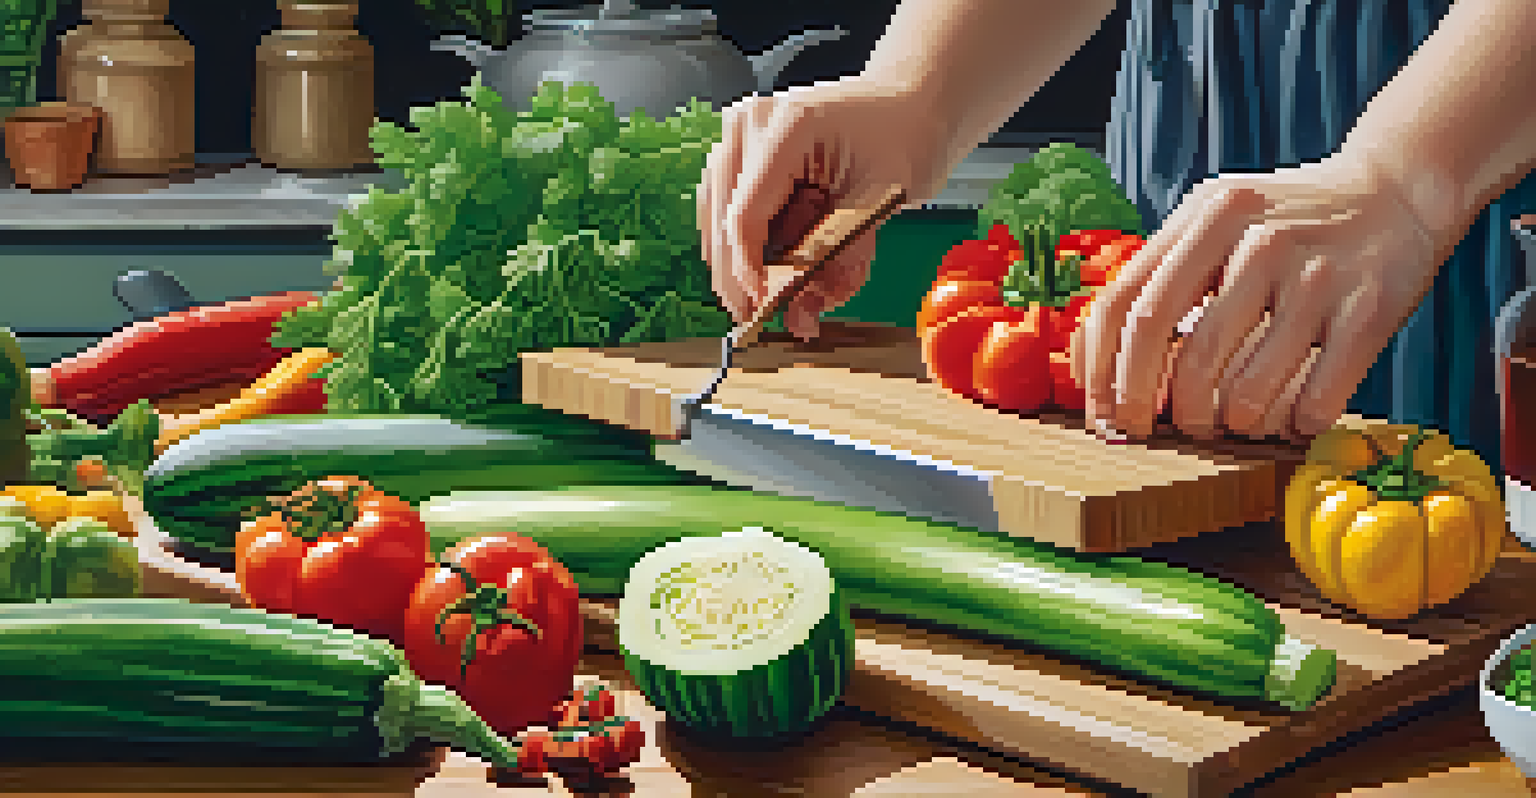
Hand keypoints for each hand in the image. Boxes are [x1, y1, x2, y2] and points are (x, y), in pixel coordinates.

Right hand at [698, 76, 954, 339]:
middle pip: (722, 219)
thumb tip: (801, 315)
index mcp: (786, 126)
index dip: (747, 272)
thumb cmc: (906, 136)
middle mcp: (751, 124)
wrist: (912, 103)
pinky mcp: (743, 151)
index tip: (763, 310)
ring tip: (787, 288)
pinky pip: (731, 208)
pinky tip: (783, 261)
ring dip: (748, 260)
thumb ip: (839, 259)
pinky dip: (755, 243)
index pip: (744, 215)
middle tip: (770, 315)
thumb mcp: (884, 200)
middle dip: (744, 275)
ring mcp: (742, 134)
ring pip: (719, 218)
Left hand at [1077, 151, 1439, 442]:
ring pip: (1246, 389)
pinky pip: (1317, 399)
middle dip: (1155, 407)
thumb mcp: (1217, 220)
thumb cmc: (1288, 224)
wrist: (1397, 191)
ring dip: (1226, 424)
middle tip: (1155, 431)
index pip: (1128, 305)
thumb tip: (1100, 364)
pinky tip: (1292, 419)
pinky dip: (1295, 425)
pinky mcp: (1369, 311)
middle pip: (1180, 350)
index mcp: (1208, 216)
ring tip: (1228, 423)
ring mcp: (1315, 276)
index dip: (1103, 371)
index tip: (1103, 412)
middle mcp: (1258, 241)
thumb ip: (1163, 274)